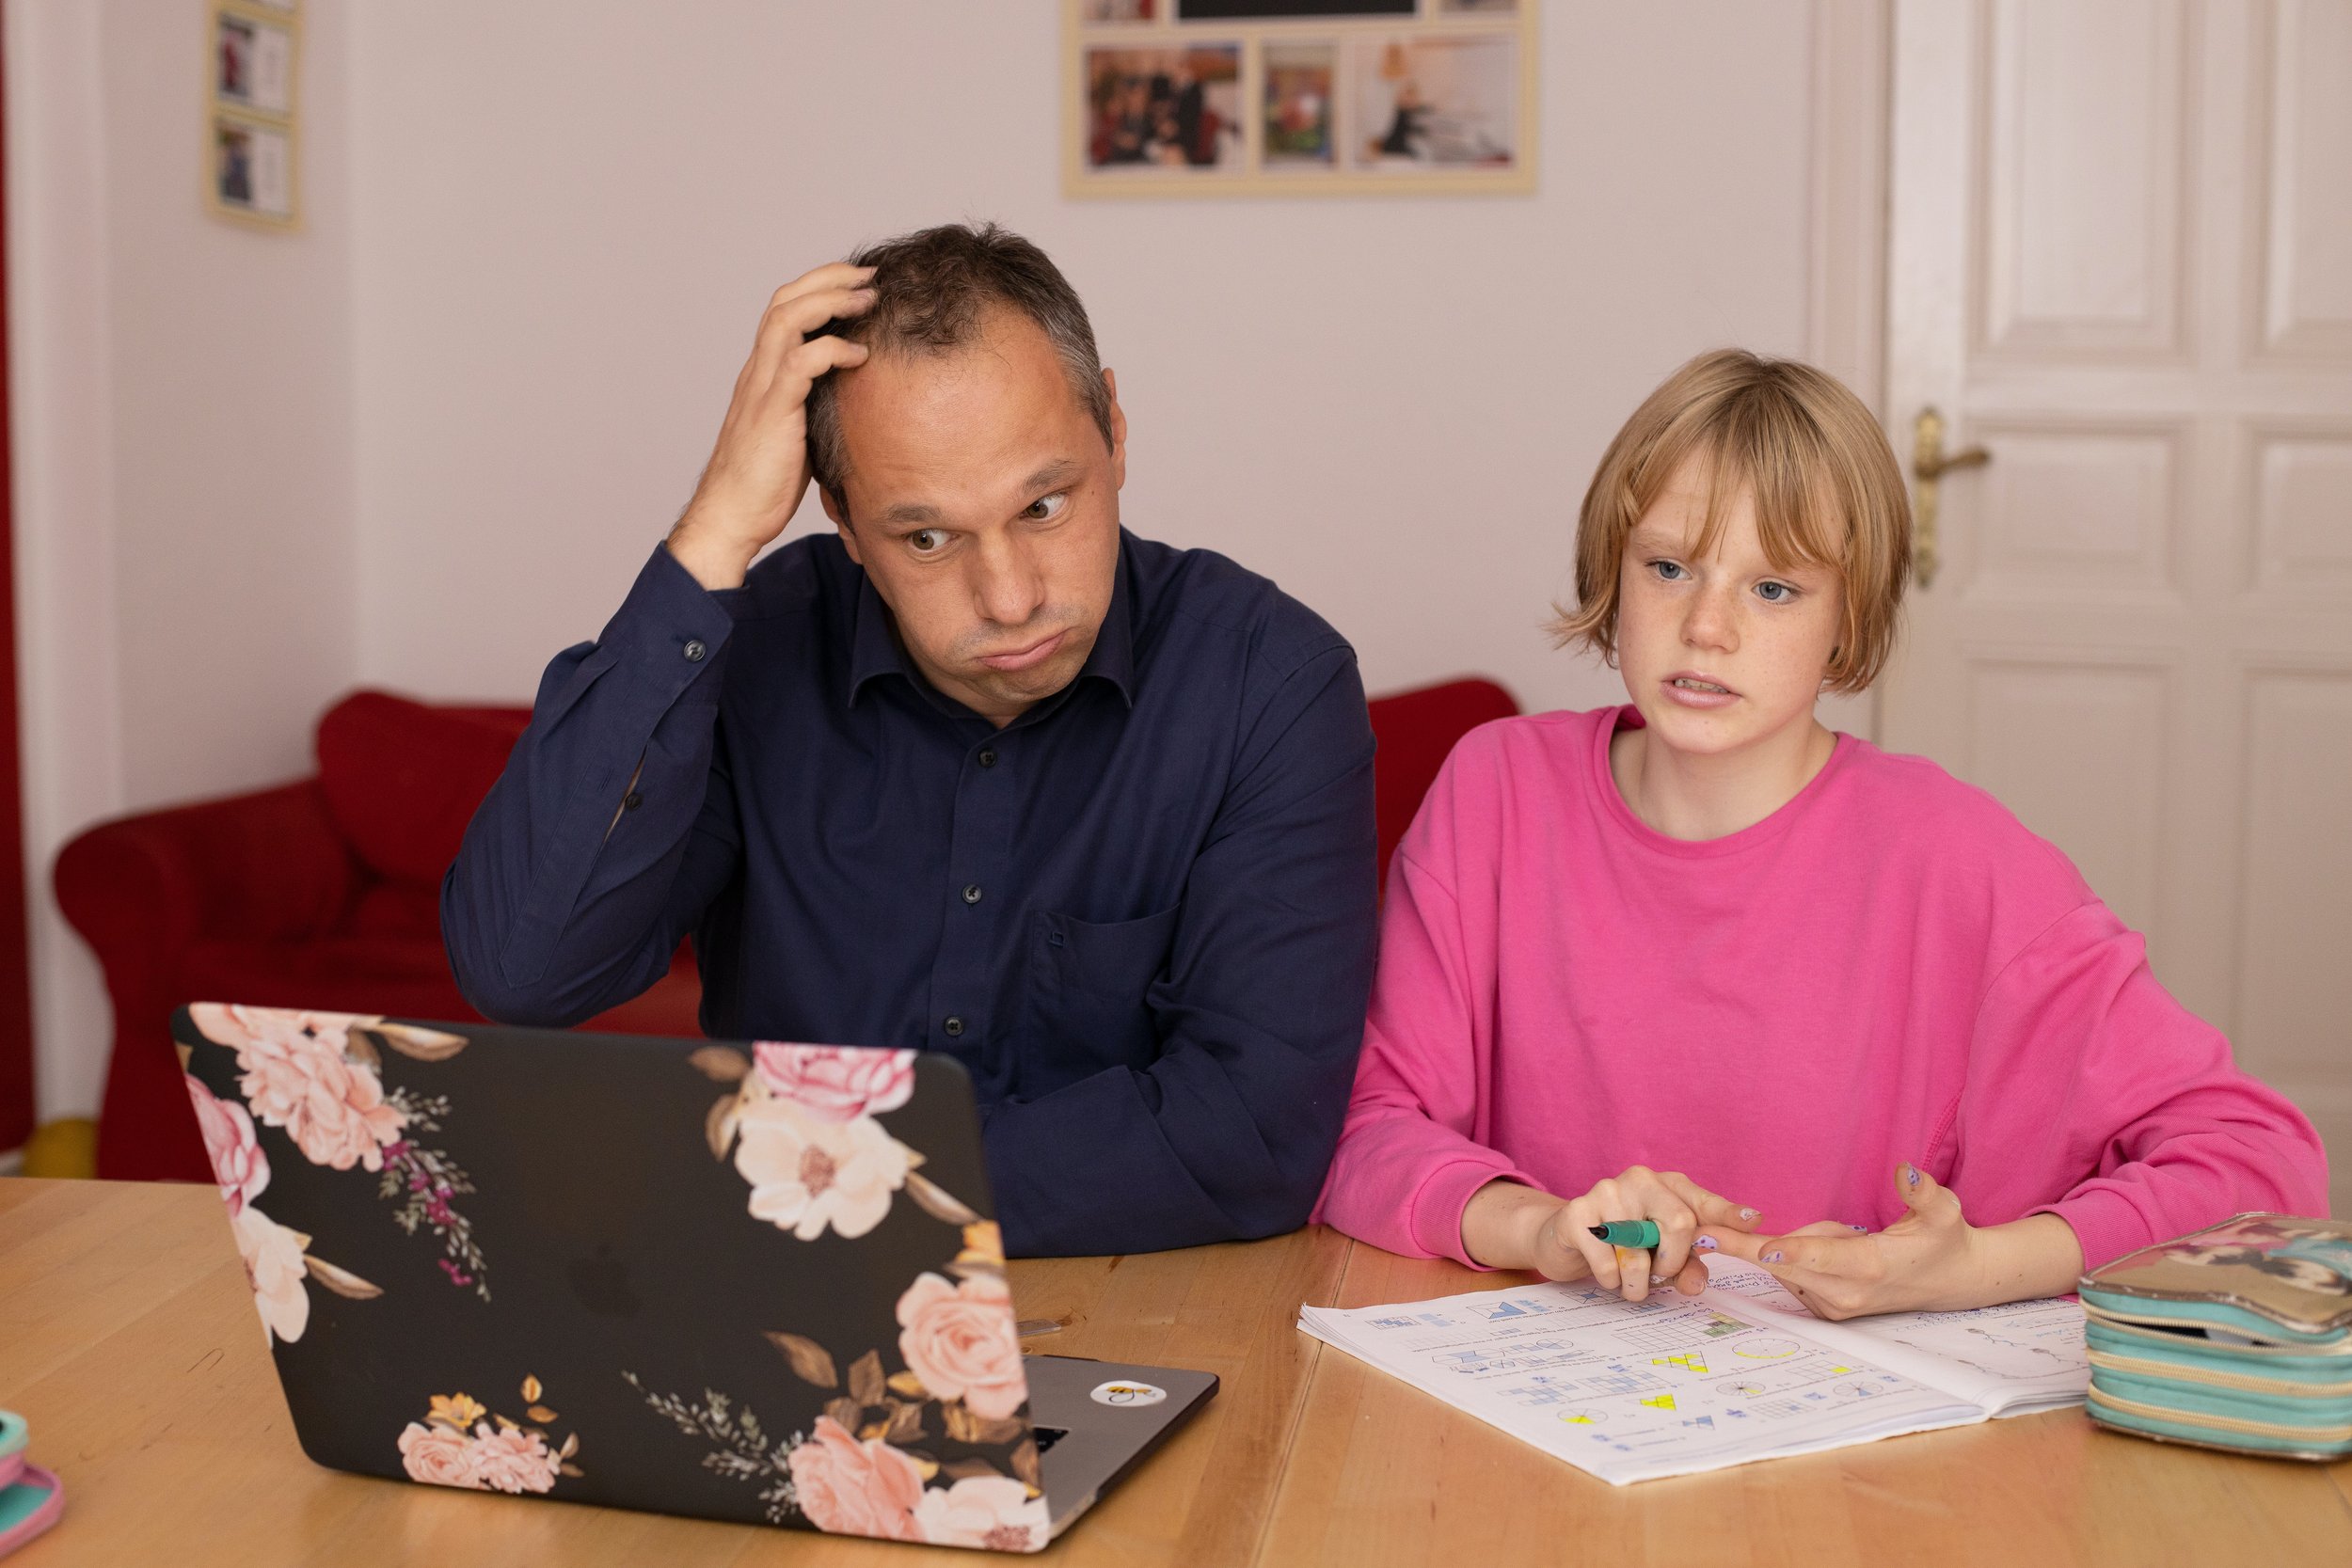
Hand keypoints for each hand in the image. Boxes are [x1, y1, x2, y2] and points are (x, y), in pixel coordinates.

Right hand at [667, 263, 876, 589]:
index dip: (820, 286)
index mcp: (763, 372)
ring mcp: (762, 389)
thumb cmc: (765, 482)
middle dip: (830, 279)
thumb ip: (815, 403)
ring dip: (832, 302)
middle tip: (870, 275)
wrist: (731, 516)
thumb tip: (855, 396)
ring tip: (869, 300)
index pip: (785, 308)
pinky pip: (801, 365)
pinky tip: (861, 356)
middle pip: (785, 300)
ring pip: (788, 320)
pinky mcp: (772, 412)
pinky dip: (832, 351)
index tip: (858, 281)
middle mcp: (758, 371)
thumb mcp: (797, 430)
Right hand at [1459, 1167, 1762, 1303]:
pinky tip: (1606, 1275)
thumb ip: (1687, 1267)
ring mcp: (1606, 1192)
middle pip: (1679, 1222)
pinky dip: (1610, 1280)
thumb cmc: (1625, 1244)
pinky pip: (1605, 1261)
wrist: (1566, 1239)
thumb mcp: (1661, 1254)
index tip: (1753, 1222)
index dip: (1728, 1214)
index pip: (1703, 1201)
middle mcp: (1639, 1180)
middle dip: (1674, 1262)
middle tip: (1661, 1277)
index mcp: (1667, 1185)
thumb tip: (1696, 1282)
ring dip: (1638, 1284)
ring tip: (1632, 1287)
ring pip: (1638, 1251)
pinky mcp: (1576, 1214)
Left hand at [1704, 1162, 2084, 1318]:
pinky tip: (1832, 1246)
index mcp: (1872, 1266)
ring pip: (1786, 1266)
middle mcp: (1848, 1292)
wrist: (1951, 1280)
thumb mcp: (1944, 1210)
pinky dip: (1797, 1255)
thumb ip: (1923, 1192)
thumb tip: (1905, 1172)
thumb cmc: (1944, 1238)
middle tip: (1703, 1232)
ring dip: (1791, 1243)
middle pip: (1785, 1267)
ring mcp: (1835, 1306)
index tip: (1761, 1247)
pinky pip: (1792, 1274)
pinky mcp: (1826, 1310)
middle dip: (1746, 1247)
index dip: (1791, 1250)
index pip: (1823, 1258)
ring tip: (1843, 1233)